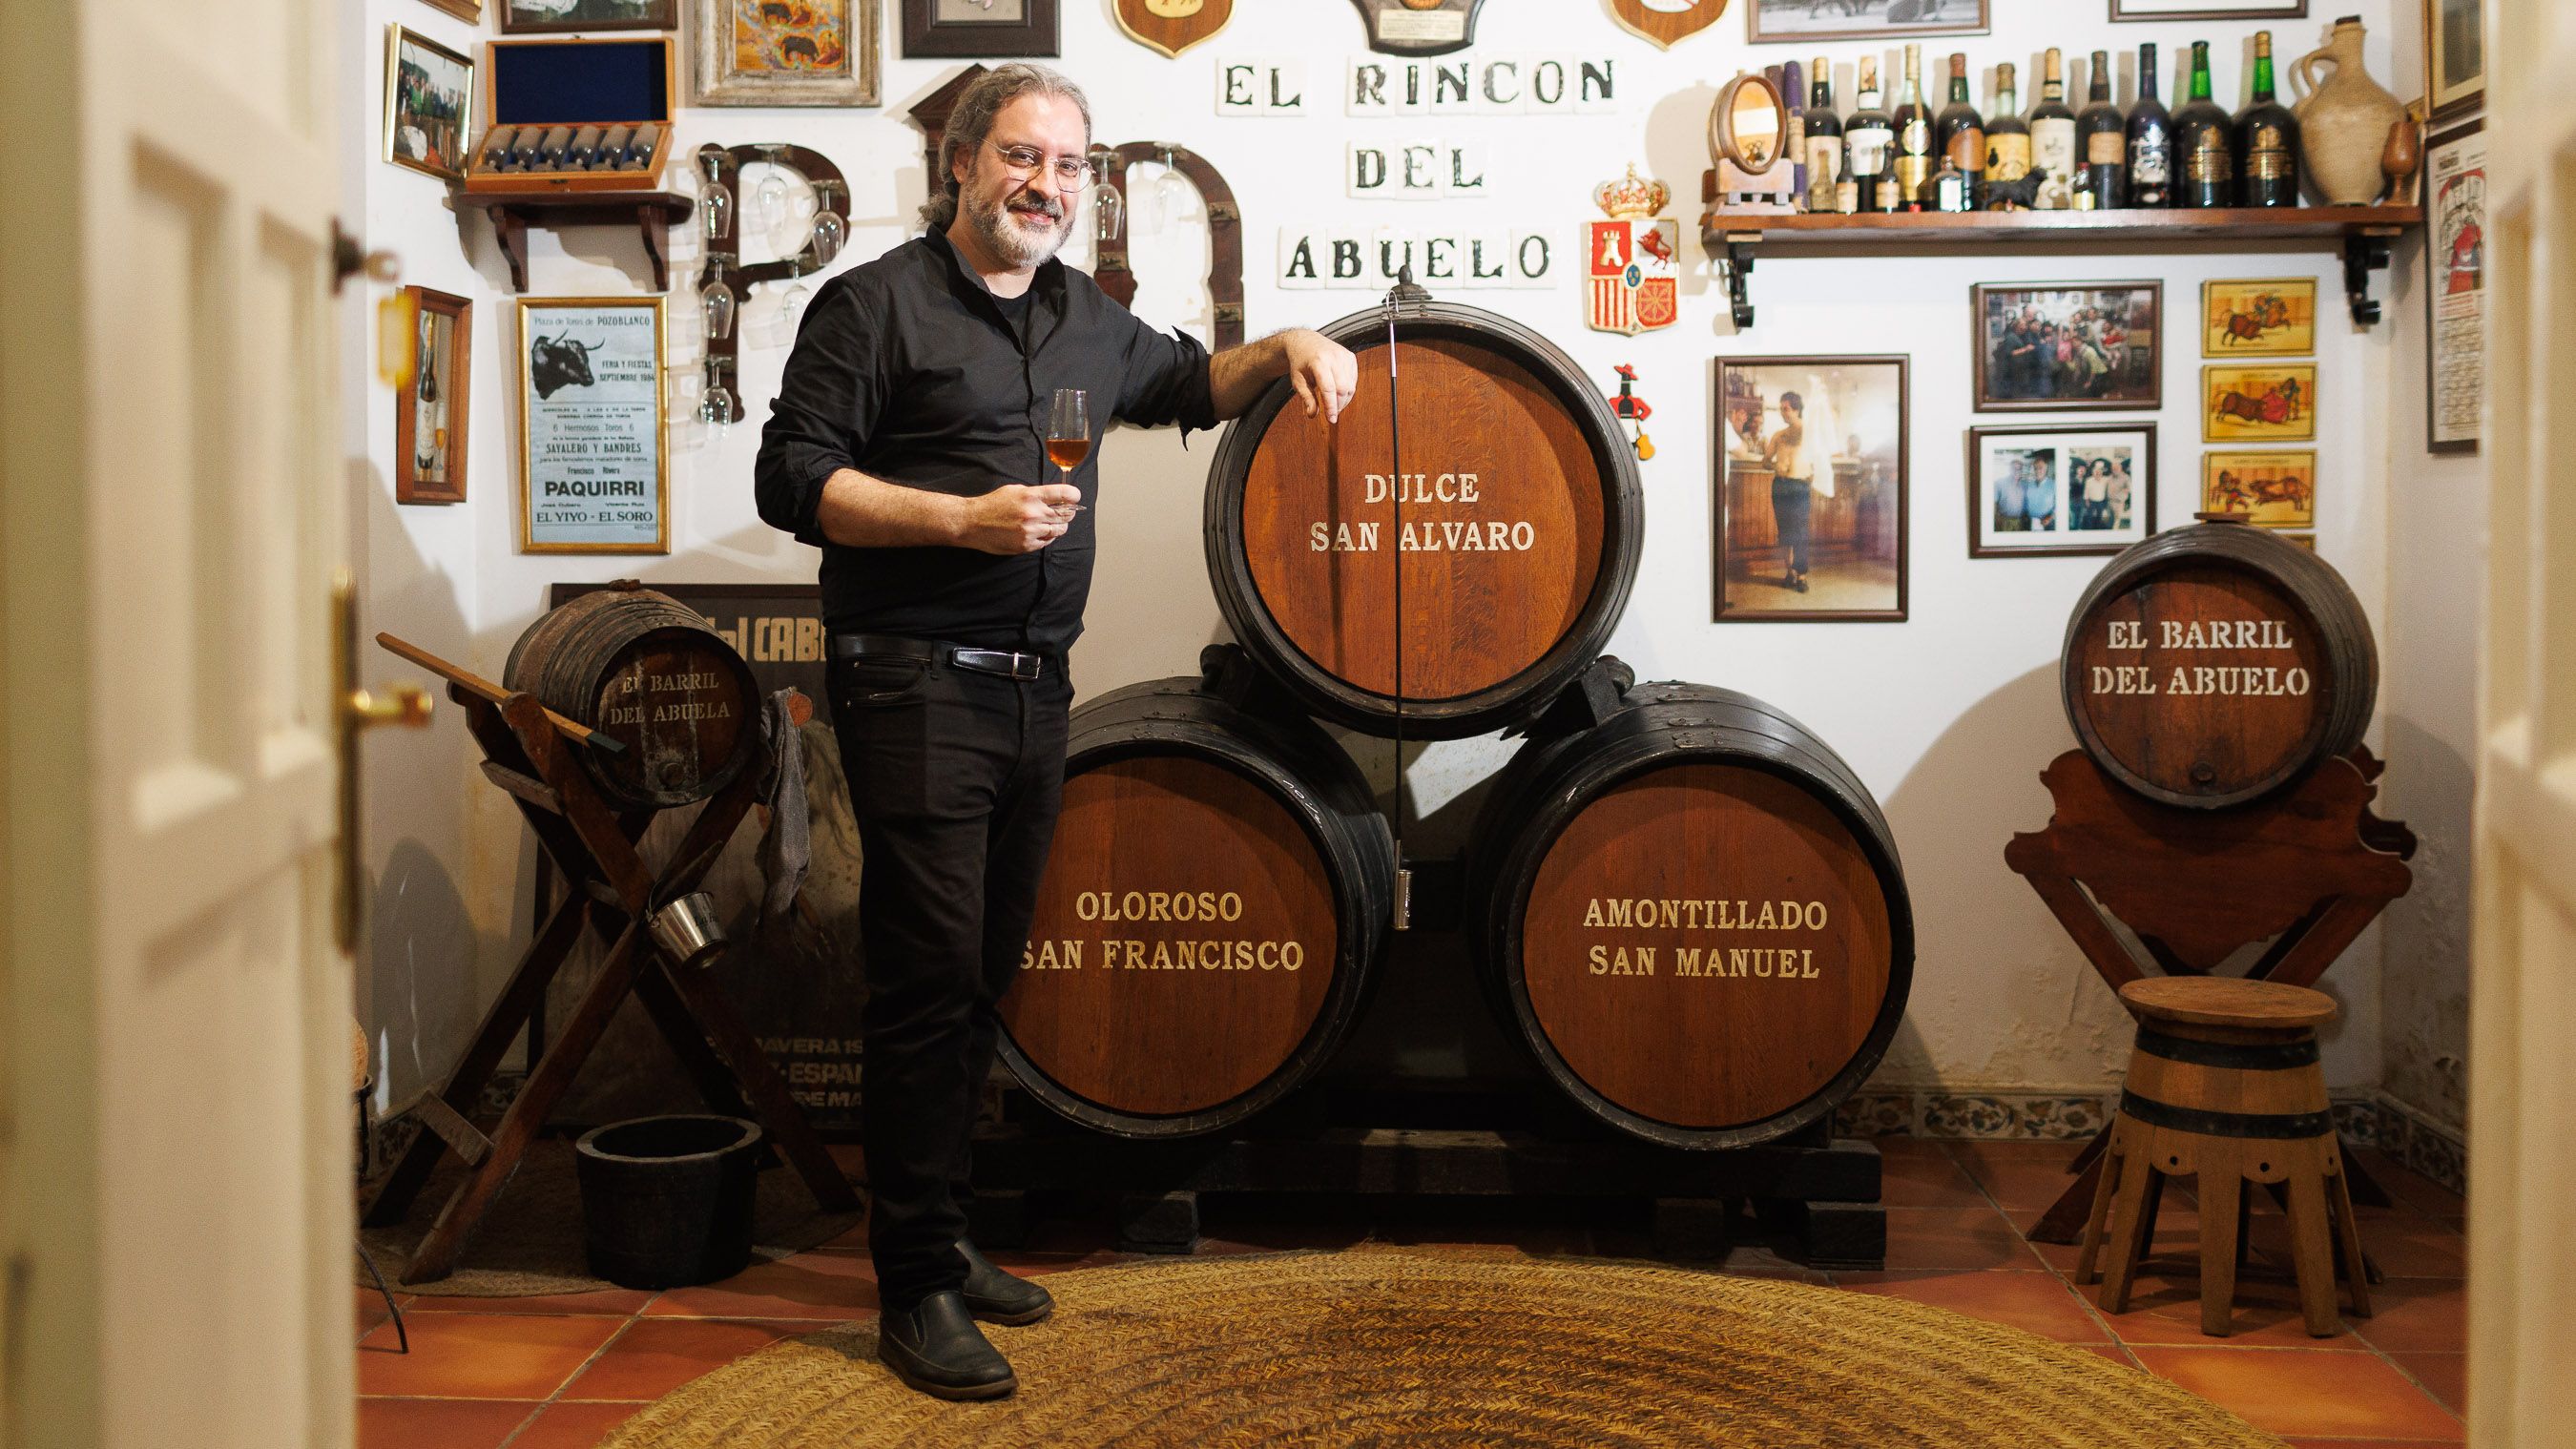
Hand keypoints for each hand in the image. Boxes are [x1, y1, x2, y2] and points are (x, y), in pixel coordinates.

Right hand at [958, 482, 1081, 554]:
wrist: (972, 523)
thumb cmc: (992, 504)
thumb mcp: (1014, 490)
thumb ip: (1035, 494)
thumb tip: (1054, 498)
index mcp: (1031, 496)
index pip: (1063, 494)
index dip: (1074, 495)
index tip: (1075, 497)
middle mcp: (1033, 513)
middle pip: (1065, 515)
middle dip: (1068, 513)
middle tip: (1066, 512)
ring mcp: (1030, 531)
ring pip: (1058, 530)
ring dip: (1059, 526)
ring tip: (1051, 523)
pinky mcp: (1026, 545)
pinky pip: (1046, 541)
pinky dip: (1047, 537)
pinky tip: (1039, 532)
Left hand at [1283, 329, 1358, 423]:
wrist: (1305, 341)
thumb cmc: (1300, 361)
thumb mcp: (1298, 381)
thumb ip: (1306, 398)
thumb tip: (1312, 415)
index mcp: (1318, 361)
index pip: (1328, 389)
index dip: (1331, 407)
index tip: (1332, 419)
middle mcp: (1333, 357)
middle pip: (1342, 389)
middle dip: (1338, 405)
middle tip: (1332, 413)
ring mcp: (1344, 355)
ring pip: (1350, 386)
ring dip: (1344, 400)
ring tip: (1334, 404)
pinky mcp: (1350, 357)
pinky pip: (1353, 379)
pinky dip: (1348, 390)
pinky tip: (1339, 392)